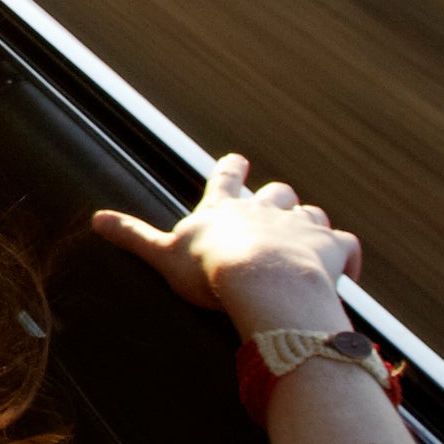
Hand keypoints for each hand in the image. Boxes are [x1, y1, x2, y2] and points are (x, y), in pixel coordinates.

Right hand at [91, 152, 360, 341]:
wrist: (264, 282)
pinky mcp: (331, 248)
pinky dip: (348, 256)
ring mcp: (302, 227)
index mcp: (226, 208)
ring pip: (312, 214)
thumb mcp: (163, 253)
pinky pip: (347, 246)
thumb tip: (95, 220)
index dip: (230, 169)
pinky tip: (348, 270)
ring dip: (309, 225)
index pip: (227, 177)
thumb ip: (133, 236)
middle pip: (277, 193)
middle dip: (276, 200)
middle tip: (274, 209)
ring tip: (305, 241)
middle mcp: (266, 209)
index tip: (236, 161)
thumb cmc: (209, 268)